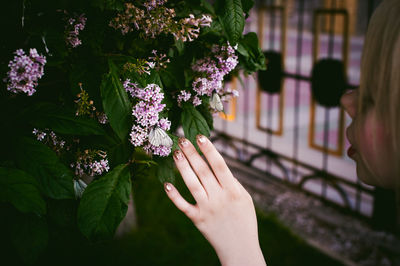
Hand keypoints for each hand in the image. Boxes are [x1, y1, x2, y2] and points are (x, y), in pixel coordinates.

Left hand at [164, 135, 265, 265]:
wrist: (240, 248)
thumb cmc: (244, 220)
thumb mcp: (245, 199)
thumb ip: (232, 182)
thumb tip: (216, 166)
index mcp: (233, 191)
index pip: (219, 166)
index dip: (209, 150)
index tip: (200, 136)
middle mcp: (219, 198)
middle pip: (203, 171)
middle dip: (192, 153)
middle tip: (182, 139)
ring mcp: (207, 209)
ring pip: (191, 184)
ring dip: (182, 167)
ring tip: (176, 153)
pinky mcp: (197, 219)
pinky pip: (183, 205)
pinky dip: (174, 196)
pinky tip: (166, 184)